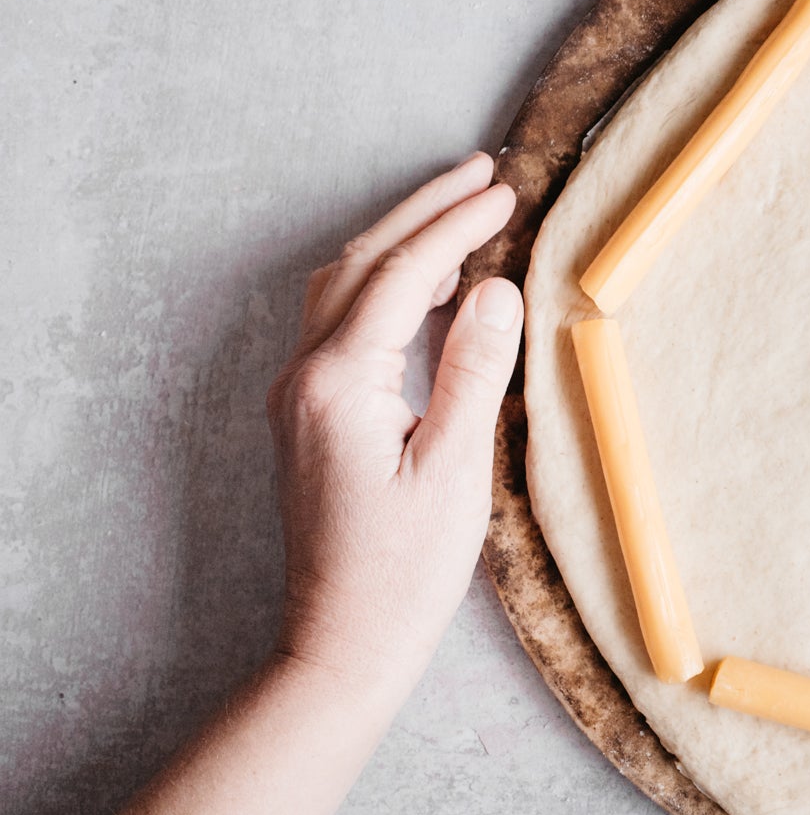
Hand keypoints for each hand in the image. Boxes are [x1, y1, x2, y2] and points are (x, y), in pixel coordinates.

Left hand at [265, 152, 522, 689]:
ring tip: (462, 216)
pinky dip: (387, 285)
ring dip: (400, 242)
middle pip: (360, 263)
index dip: (456, 226)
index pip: (401, 274)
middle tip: (482, 173)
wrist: (342, 641)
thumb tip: (495, 287)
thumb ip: (474, 372)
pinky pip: (342, 322)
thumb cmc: (403, 571)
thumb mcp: (454, 471)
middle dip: (422, 212)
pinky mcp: (309, 416)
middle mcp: (304, 379)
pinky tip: (429, 291)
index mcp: (338, 385)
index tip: (505, 192)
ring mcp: (299, 396)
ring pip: (343, 287)